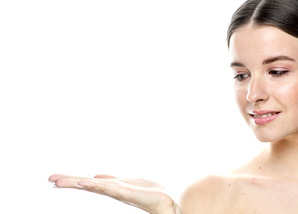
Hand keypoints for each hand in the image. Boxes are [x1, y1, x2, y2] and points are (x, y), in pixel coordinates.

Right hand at [49, 174, 181, 213]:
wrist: (168, 199)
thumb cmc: (149, 192)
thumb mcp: (128, 182)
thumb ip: (112, 180)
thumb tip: (96, 176)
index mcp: (112, 186)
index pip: (88, 182)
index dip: (73, 179)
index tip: (56, 178)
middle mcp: (112, 189)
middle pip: (87, 183)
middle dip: (69, 181)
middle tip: (50, 179)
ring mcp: (118, 191)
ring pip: (94, 185)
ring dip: (77, 182)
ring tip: (59, 181)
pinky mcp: (127, 193)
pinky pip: (108, 188)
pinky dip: (94, 185)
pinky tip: (84, 182)